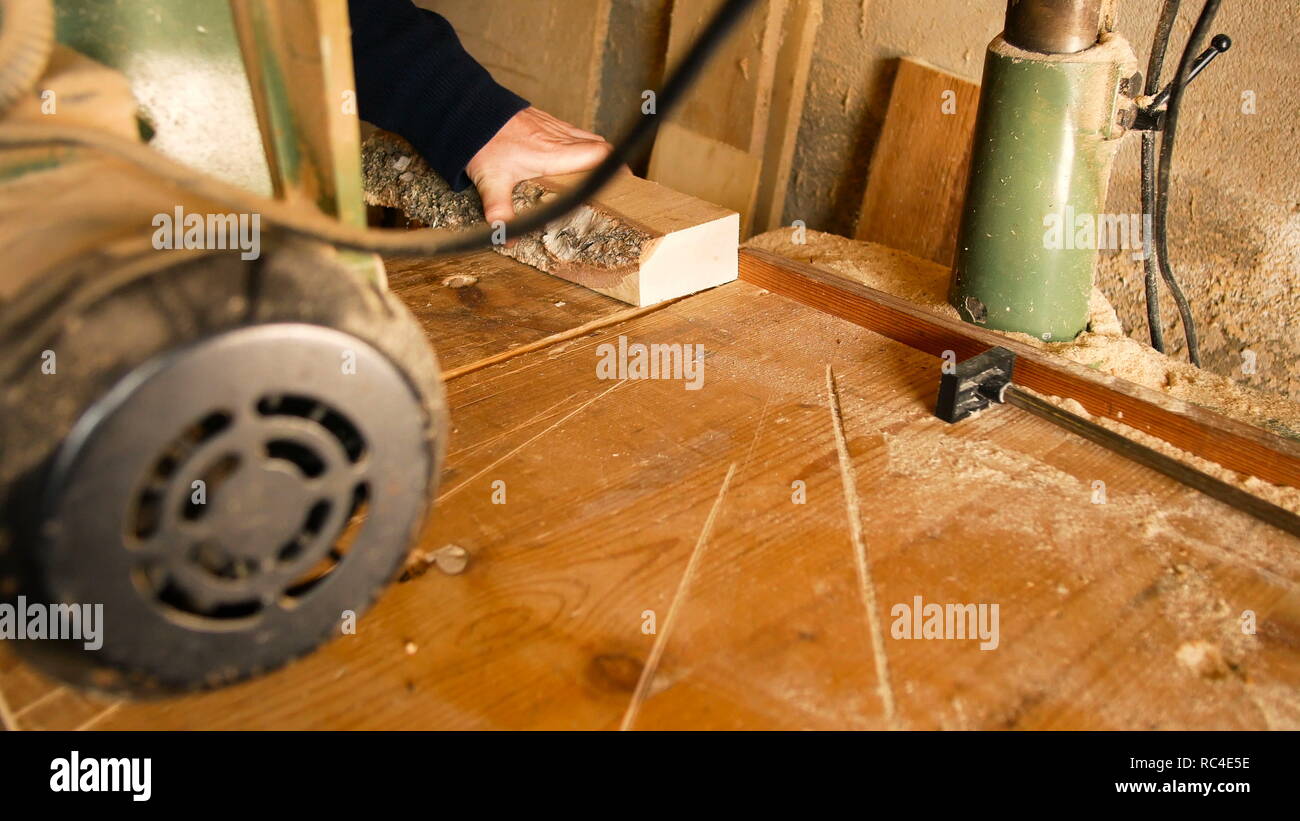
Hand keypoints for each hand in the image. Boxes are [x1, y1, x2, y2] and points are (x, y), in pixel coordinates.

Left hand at [465, 107, 613, 231]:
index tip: (626, 183)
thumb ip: (500, 211)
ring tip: (594, 174)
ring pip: (588, 137)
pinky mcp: (545, 120)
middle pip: (600, 146)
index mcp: (553, 153)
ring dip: (595, 154)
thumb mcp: (491, 181)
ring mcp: (553, 126)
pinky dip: (580, 145)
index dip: (617, 167)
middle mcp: (559, 137)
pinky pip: (573, 132)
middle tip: (612, 184)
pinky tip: (570, 159)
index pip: (599, 154)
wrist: (469, 110)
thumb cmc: (483, 142)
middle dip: (610, 164)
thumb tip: (506, 236)